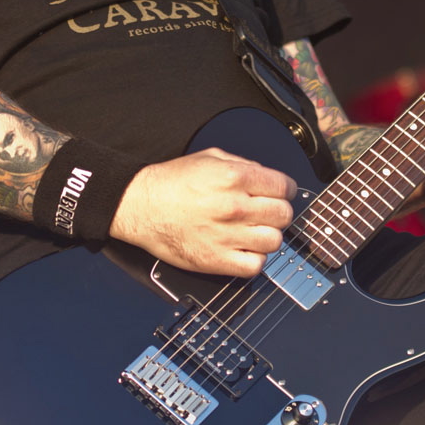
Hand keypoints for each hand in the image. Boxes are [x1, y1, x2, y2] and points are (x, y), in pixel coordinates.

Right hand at [109, 148, 296, 276]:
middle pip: (283, 215)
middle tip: (266, 212)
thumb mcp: (210, 157)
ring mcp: (226, 235)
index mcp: (234, 177)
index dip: (284, 189)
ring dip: (267, 236)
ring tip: (254, 231)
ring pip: (274, 241)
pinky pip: (255, 266)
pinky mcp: (216, 260)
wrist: (140, 206)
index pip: (283, 186)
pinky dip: (255, 259)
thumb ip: (244, 166)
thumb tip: (268, 178)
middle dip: (278, 212)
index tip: (280, 193)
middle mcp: (234, 206)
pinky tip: (244, 249)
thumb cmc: (171, 182)